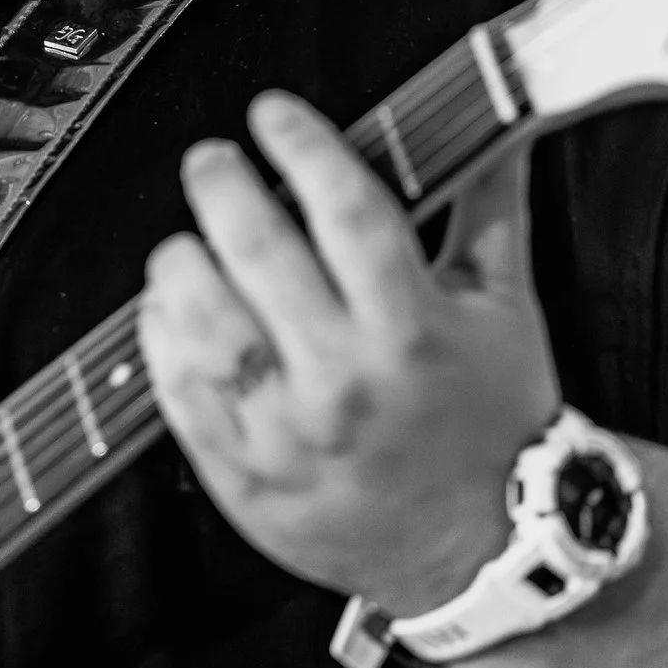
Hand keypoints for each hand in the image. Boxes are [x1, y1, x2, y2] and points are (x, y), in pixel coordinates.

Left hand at [137, 90, 560, 616]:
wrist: (480, 552)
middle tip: (212, 160)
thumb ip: (492, 208)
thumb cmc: (492, 424)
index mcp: (412, 330)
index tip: (274, 114)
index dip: (302, 146)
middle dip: (222, 186)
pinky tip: (168, 308)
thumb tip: (501, 125)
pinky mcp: (244, 475)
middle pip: (260, 255)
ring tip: (186, 241)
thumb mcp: (506, 311)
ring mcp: (287, 432)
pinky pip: (179, 393)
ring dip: (181, 263)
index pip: (346, 211)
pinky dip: (160, 339)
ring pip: (204, 324)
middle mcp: (345, 379)